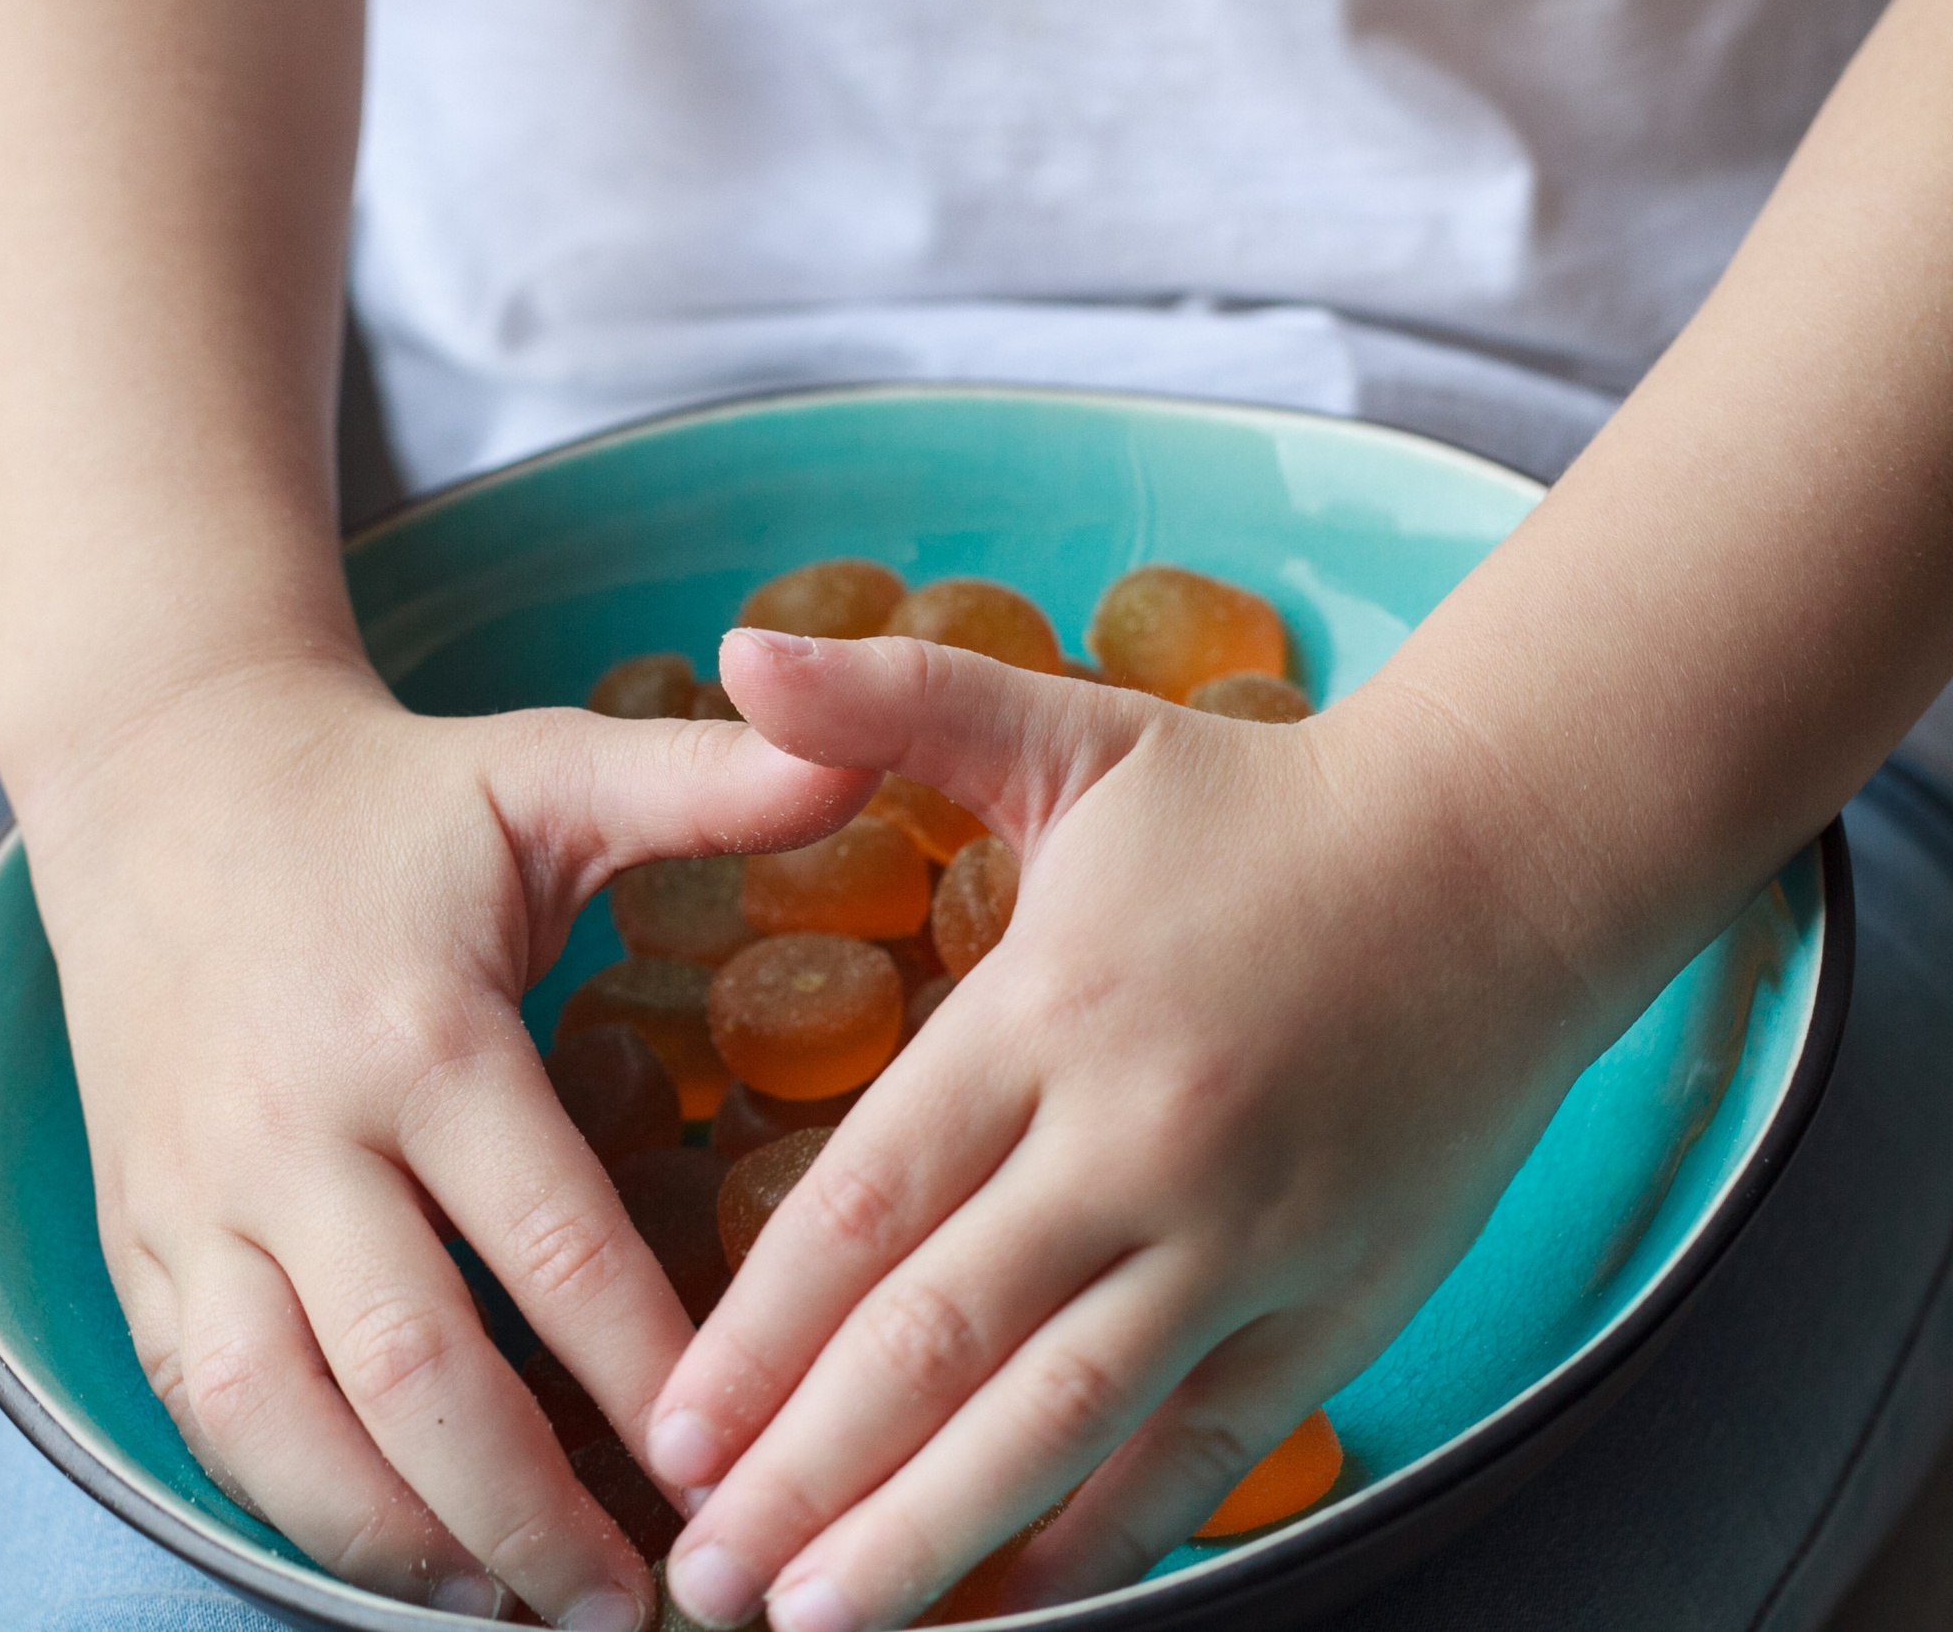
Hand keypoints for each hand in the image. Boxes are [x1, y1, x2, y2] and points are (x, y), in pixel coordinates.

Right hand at [18, 658, 870, 1626]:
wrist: (159, 777)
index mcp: (422, 1035)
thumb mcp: (546, 774)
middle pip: (419, 1374)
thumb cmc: (383, 794)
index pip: (555, 1251)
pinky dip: (290, 1494)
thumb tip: (864, 752)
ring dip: (401, 1538)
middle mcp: (297, 1132)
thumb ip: (708, 784)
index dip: (653, 1381)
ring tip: (515, 1604)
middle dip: (535, 1515)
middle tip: (642, 1602)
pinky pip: (197, 1403)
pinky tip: (387, 1542)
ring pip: (283, 1419)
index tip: (740, 1465)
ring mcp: (198, 1196)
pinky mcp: (133, 1232)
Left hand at [651, 630, 1633, 1630]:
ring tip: (817, 1619)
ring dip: (931, 1535)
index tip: (672, 1434)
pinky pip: (1197, 1455)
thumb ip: (893, 704)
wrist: (1508, 863)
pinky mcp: (1329, 1314)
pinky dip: (1099, 1538)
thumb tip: (735, 645)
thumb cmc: (1264, 810)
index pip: (869, 1206)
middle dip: (808, 1471)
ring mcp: (1242, 1245)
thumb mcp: (1072, 738)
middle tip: (702, 1574)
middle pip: (943, 1341)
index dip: (758, 1335)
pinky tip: (1006, 1599)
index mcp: (1049, 1014)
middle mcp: (1138, 1145)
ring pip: (1064, 1421)